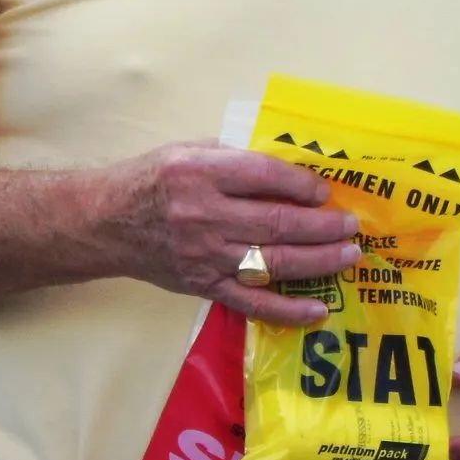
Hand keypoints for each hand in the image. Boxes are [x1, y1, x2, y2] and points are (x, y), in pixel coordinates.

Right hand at [108, 144, 360, 325]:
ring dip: (317, 261)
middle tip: (352, 226)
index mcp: (201, 173)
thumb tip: (289, 166)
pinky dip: (287, 309)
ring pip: (272, 261)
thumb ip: (235, 156)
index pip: (263, 176)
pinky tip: (318, 309)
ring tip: (348, 256)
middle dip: (322, 226)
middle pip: (276, 222)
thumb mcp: (189, 150)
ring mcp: (206, 256)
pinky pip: (251, 302)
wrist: (107, 222)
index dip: (300, 184)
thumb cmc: (153, 179)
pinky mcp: (204, 285)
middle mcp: (204, 215)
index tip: (325, 191)